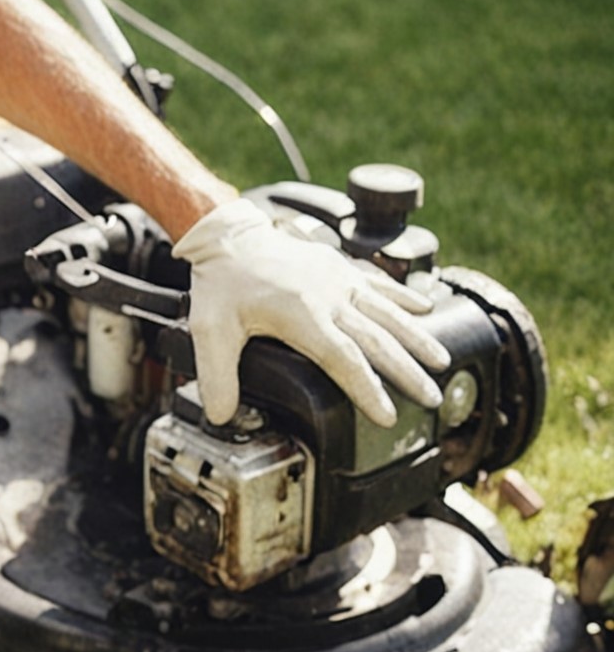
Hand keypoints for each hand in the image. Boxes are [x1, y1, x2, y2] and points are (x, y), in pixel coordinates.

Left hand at [173, 199, 450, 427]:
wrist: (229, 235)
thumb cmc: (221, 283)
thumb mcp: (209, 330)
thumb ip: (216, 376)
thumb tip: (220, 417)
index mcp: (302, 316)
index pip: (344, 359)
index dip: (367, 389)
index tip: (387, 415)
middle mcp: (329, 296)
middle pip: (377, 339)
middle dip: (407, 371)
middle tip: (431, 398)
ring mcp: (338, 279)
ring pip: (388, 311)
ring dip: (417, 337)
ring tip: (442, 362)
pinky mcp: (340, 266)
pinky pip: (379, 283)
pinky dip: (405, 296)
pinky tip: (427, 308)